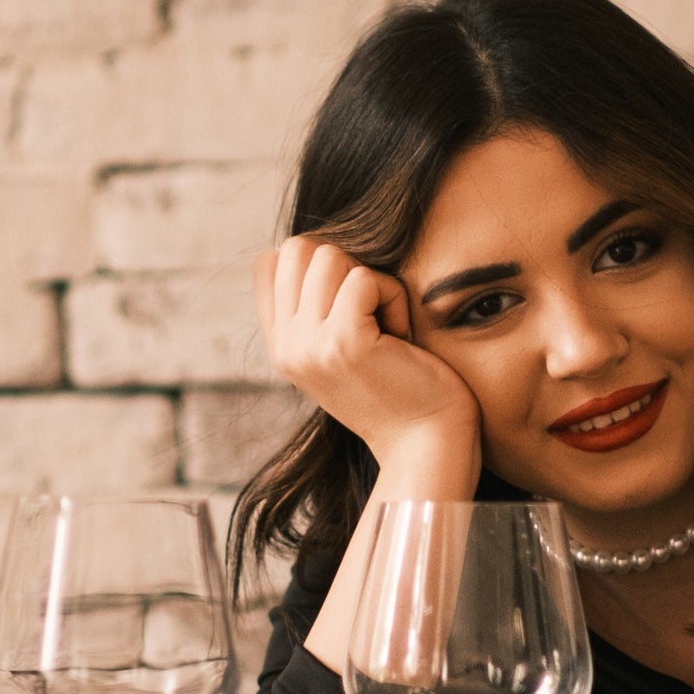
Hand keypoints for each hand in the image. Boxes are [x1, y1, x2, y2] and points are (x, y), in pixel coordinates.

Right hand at [255, 237, 480, 480]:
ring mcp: (309, 345)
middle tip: (371, 312)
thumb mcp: (340, 350)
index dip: (315, 264)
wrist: (424, 445)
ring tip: (386, 326)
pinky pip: (365, 278)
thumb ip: (316, 310)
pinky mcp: (344, 343)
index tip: (350, 303)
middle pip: (298, 248)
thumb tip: (316, 248)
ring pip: (330, 256)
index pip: (269, 264)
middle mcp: (286, 347)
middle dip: (345, 266)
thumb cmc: (399, 390)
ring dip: (372, 281)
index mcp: (281, 346)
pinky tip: (400, 336)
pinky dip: (393, 297)